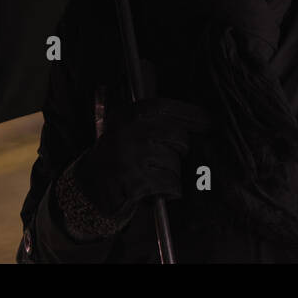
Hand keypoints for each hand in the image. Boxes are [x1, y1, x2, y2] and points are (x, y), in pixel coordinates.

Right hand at [61, 97, 212, 235]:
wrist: (89, 186)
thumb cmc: (117, 155)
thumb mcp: (127, 126)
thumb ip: (155, 116)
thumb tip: (190, 106)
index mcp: (130, 114)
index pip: (170, 109)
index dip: (194, 116)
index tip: (208, 122)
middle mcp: (130, 131)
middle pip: (180, 139)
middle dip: (178, 152)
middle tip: (162, 158)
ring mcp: (133, 156)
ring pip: (176, 165)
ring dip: (170, 174)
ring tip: (151, 174)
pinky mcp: (137, 182)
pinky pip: (171, 185)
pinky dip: (168, 191)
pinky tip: (153, 189)